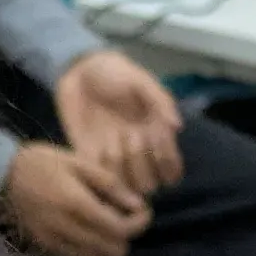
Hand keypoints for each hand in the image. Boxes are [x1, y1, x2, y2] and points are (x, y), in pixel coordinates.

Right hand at [2, 136, 149, 255]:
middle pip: (113, 251)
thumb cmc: (42, 163)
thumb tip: (137, 205)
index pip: (121, 229)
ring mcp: (54, 243)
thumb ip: (110, 184)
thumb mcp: (78, 162)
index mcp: (77, 204)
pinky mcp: (45, 248)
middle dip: (125, 235)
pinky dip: (90, 252)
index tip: (142, 210)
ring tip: (104, 224)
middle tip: (122, 216)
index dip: (139, 222)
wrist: (0, 176)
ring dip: (108, 246)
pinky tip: (87, 233)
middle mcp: (67, 229)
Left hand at [54, 47, 186, 197]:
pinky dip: (98, 170)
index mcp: (155, 135)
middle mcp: (138, 152)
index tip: (158, 145)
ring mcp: (114, 158)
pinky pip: (98, 178)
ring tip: (110, 143)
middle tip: (131, 139)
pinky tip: (95, 149)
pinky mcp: (90, 158)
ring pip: (124, 184)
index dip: (168, 166)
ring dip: (119, 167)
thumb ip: (160, 102)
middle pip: (149, 183)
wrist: (78, 71)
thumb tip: (178, 127)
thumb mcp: (140, 81)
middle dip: (142, 166)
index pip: (170, 167)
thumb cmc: (114, 73)